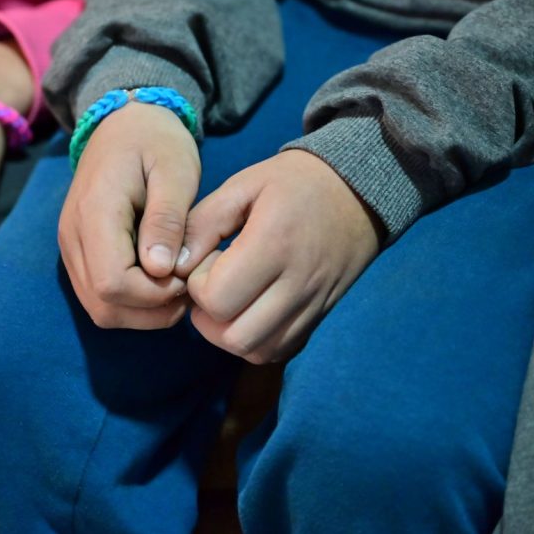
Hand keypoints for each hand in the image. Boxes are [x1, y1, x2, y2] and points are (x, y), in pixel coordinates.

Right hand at [58, 102, 196, 329]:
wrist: (123, 124)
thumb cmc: (156, 142)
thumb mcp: (175, 170)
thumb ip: (167, 219)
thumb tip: (161, 270)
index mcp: (95, 212)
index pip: (113, 283)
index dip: (154, 294)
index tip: (185, 274)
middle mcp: (72, 236)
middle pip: (103, 305)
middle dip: (150, 310)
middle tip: (185, 286)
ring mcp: (70, 247)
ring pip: (99, 309)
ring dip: (141, 312)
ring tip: (174, 285)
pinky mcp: (77, 253)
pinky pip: (98, 296)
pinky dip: (130, 302)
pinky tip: (157, 281)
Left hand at [177, 150, 381, 363]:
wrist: (359, 190)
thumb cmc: (292, 183)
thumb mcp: (242, 186)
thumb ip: (202, 224)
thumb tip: (174, 265)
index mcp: (274, 244)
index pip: (218, 299)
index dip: (197, 286)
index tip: (205, 259)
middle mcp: (297, 282)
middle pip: (236, 336)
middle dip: (208, 316)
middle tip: (211, 283)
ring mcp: (313, 304)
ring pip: (257, 351)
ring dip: (229, 332)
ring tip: (228, 298)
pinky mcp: (320, 316)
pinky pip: (280, 350)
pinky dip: (255, 340)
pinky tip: (249, 310)